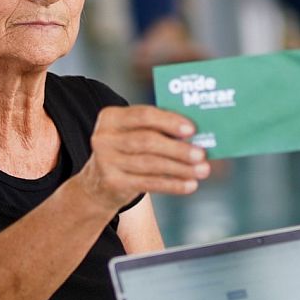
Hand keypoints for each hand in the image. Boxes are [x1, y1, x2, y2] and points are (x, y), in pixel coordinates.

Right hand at [75, 105, 208, 210]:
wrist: (97, 184)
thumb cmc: (127, 152)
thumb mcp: (134, 135)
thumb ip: (157, 130)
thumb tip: (196, 135)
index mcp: (111, 117)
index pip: (143, 115)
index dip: (169, 121)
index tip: (192, 129)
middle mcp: (104, 138)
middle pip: (147, 141)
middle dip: (178, 148)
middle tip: (202, 154)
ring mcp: (106, 161)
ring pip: (150, 163)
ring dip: (180, 168)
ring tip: (202, 171)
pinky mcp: (112, 183)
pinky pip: (148, 183)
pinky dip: (172, 184)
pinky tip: (189, 185)